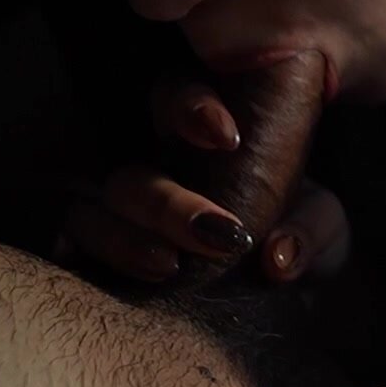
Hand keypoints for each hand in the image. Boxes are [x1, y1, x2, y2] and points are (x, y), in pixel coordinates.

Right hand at [59, 51, 347, 284]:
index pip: (175, 97)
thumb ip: (310, 231)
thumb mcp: (319, 227)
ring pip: (87, 217)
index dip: (190, 107)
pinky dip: (71, 265)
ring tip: (169, 269)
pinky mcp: (99, 267)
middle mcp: (151, 174)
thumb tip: (277, 257)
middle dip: (167, 205)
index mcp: (201, 141)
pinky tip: (97, 283)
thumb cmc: (296, 235)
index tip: (228, 138)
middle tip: (219, 235)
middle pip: (129, 175)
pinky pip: (66, 259)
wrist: (287, 289)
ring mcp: (119, 223)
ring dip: (121, 243)